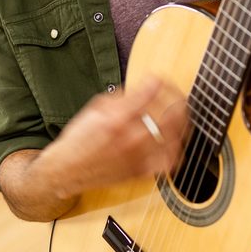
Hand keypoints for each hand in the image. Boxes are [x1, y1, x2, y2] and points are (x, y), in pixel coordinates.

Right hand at [38, 77, 188, 201]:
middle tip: (176, 95)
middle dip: (178, 98)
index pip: (151, 90)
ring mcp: (139, 156)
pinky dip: (177, 149)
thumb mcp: (94, 108)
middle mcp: (132, 137)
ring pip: (177, 136)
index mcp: (119, 117)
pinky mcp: (141, 172)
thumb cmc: (79, 139)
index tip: (158, 79)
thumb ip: (121, 96)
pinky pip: (169, 161)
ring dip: (183, 122)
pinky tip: (175, 142)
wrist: (67, 170)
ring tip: (181, 116)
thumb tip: (143, 87)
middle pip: (172, 113)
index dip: (159, 80)